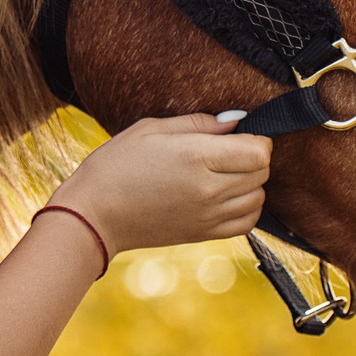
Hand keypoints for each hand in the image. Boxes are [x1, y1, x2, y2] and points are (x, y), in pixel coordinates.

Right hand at [49, 113, 269, 254]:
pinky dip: (247, 208)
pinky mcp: (204, 234)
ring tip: (225, 173)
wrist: (93, 214)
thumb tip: (236, 121)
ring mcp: (208, 216)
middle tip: (228, 149)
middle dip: (253, 156)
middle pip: (262, 172)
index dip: (256, 137)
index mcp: (197, 157)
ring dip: (251, 183)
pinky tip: (227, 196)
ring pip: (259, 198)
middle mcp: (209, 189)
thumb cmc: (116, 165)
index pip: (259, 151)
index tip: (239, 134)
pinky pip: (247, 222)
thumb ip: (200, 123)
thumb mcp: (152, 128)